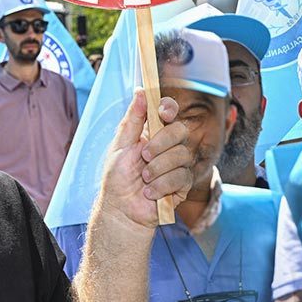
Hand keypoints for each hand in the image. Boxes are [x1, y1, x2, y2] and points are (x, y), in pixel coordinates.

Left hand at [98, 90, 193, 229]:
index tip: (162, 112)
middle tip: (144, 156)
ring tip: (144, 179)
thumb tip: (140, 91)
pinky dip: (162, 185)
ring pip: (181, 154)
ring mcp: (178, 164)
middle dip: (161, 143)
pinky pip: (181, 176)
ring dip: (158, 168)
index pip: (169, 112)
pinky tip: (150, 192)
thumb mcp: (120, 146)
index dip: (169, 108)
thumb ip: (132, 120)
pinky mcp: (183, 183)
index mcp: (153, 133)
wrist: (121, 210)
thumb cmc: (118, 178)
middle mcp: (169, 146)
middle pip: (180, 130)